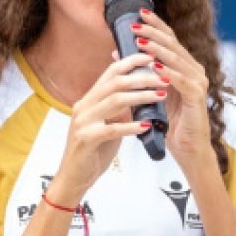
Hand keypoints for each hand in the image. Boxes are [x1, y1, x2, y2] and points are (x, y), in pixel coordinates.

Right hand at [50, 52, 165, 204]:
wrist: (73, 178)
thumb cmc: (93, 151)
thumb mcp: (107, 124)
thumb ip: (118, 109)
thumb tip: (140, 94)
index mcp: (89, 99)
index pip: (111, 72)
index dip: (131, 62)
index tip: (152, 57)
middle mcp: (84, 106)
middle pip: (115, 82)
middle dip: (141, 77)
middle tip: (162, 77)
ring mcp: (83, 122)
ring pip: (114, 101)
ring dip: (140, 96)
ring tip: (161, 95)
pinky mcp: (85, 139)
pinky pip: (111, 129)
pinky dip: (130, 126)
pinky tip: (146, 125)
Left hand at [128, 9, 214, 171]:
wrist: (187, 148)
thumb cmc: (170, 120)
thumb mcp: (150, 91)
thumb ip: (139, 71)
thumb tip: (117, 52)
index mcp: (184, 65)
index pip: (169, 39)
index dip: (155, 25)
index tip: (140, 13)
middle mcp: (194, 69)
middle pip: (173, 44)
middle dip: (153, 33)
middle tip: (135, 24)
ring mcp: (198, 82)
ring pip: (177, 60)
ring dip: (157, 50)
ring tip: (141, 42)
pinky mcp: (198, 97)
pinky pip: (182, 82)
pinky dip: (168, 73)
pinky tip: (155, 67)